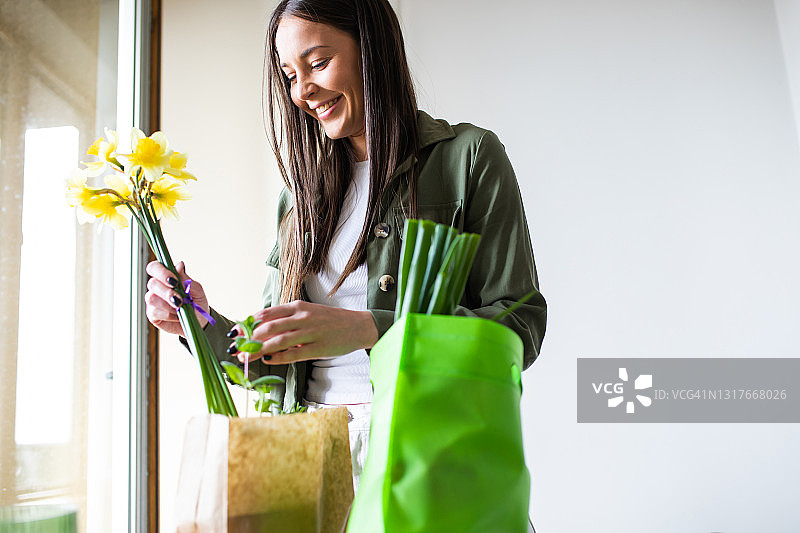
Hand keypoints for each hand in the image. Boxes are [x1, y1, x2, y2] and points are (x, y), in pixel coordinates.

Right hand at [145, 261, 209, 334]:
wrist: (199, 322)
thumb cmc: (197, 303)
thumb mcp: (197, 291)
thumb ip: (186, 279)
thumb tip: (179, 265)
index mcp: (167, 277)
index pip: (155, 267)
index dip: (161, 272)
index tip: (174, 281)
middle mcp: (157, 287)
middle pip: (151, 283)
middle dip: (166, 292)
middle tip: (179, 299)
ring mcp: (153, 301)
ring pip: (151, 298)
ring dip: (168, 304)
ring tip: (180, 308)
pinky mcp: (152, 314)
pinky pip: (154, 312)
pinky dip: (168, 315)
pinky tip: (176, 316)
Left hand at [228, 301, 378, 364]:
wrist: (357, 326)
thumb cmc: (330, 320)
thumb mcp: (308, 312)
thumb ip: (287, 319)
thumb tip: (262, 329)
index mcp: (297, 306)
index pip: (266, 313)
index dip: (247, 323)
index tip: (235, 332)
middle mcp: (302, 317)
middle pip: (267, 328)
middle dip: (248, 339)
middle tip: (236, 348)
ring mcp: (310, 333)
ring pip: (277, 342)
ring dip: (257, 350)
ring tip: (245, 357)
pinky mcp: (317, 348)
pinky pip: (292, 354)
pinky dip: (276, 358)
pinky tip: (267, 360)